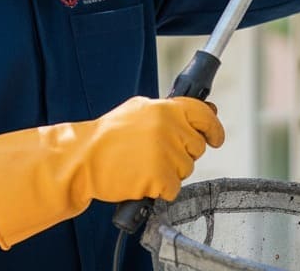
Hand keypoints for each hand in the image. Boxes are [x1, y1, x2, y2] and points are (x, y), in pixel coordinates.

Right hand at [80, 96, 224, 202]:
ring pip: (186, 170)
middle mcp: (170, 128)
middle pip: (196, 147)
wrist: (83, 158)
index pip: (204, 114)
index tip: (216, 138)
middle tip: (156, 154)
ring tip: (142, 165)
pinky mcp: (161, 178)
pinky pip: (174, 189)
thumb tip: (204, 111)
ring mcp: (167, 154)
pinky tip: (142, 179)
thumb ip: (169, 111)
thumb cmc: (107, 137)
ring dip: (169, 172)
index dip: (214, 128)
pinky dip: (160, 190)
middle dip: (182, 154)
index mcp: (165, 109)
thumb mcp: (137, 110)